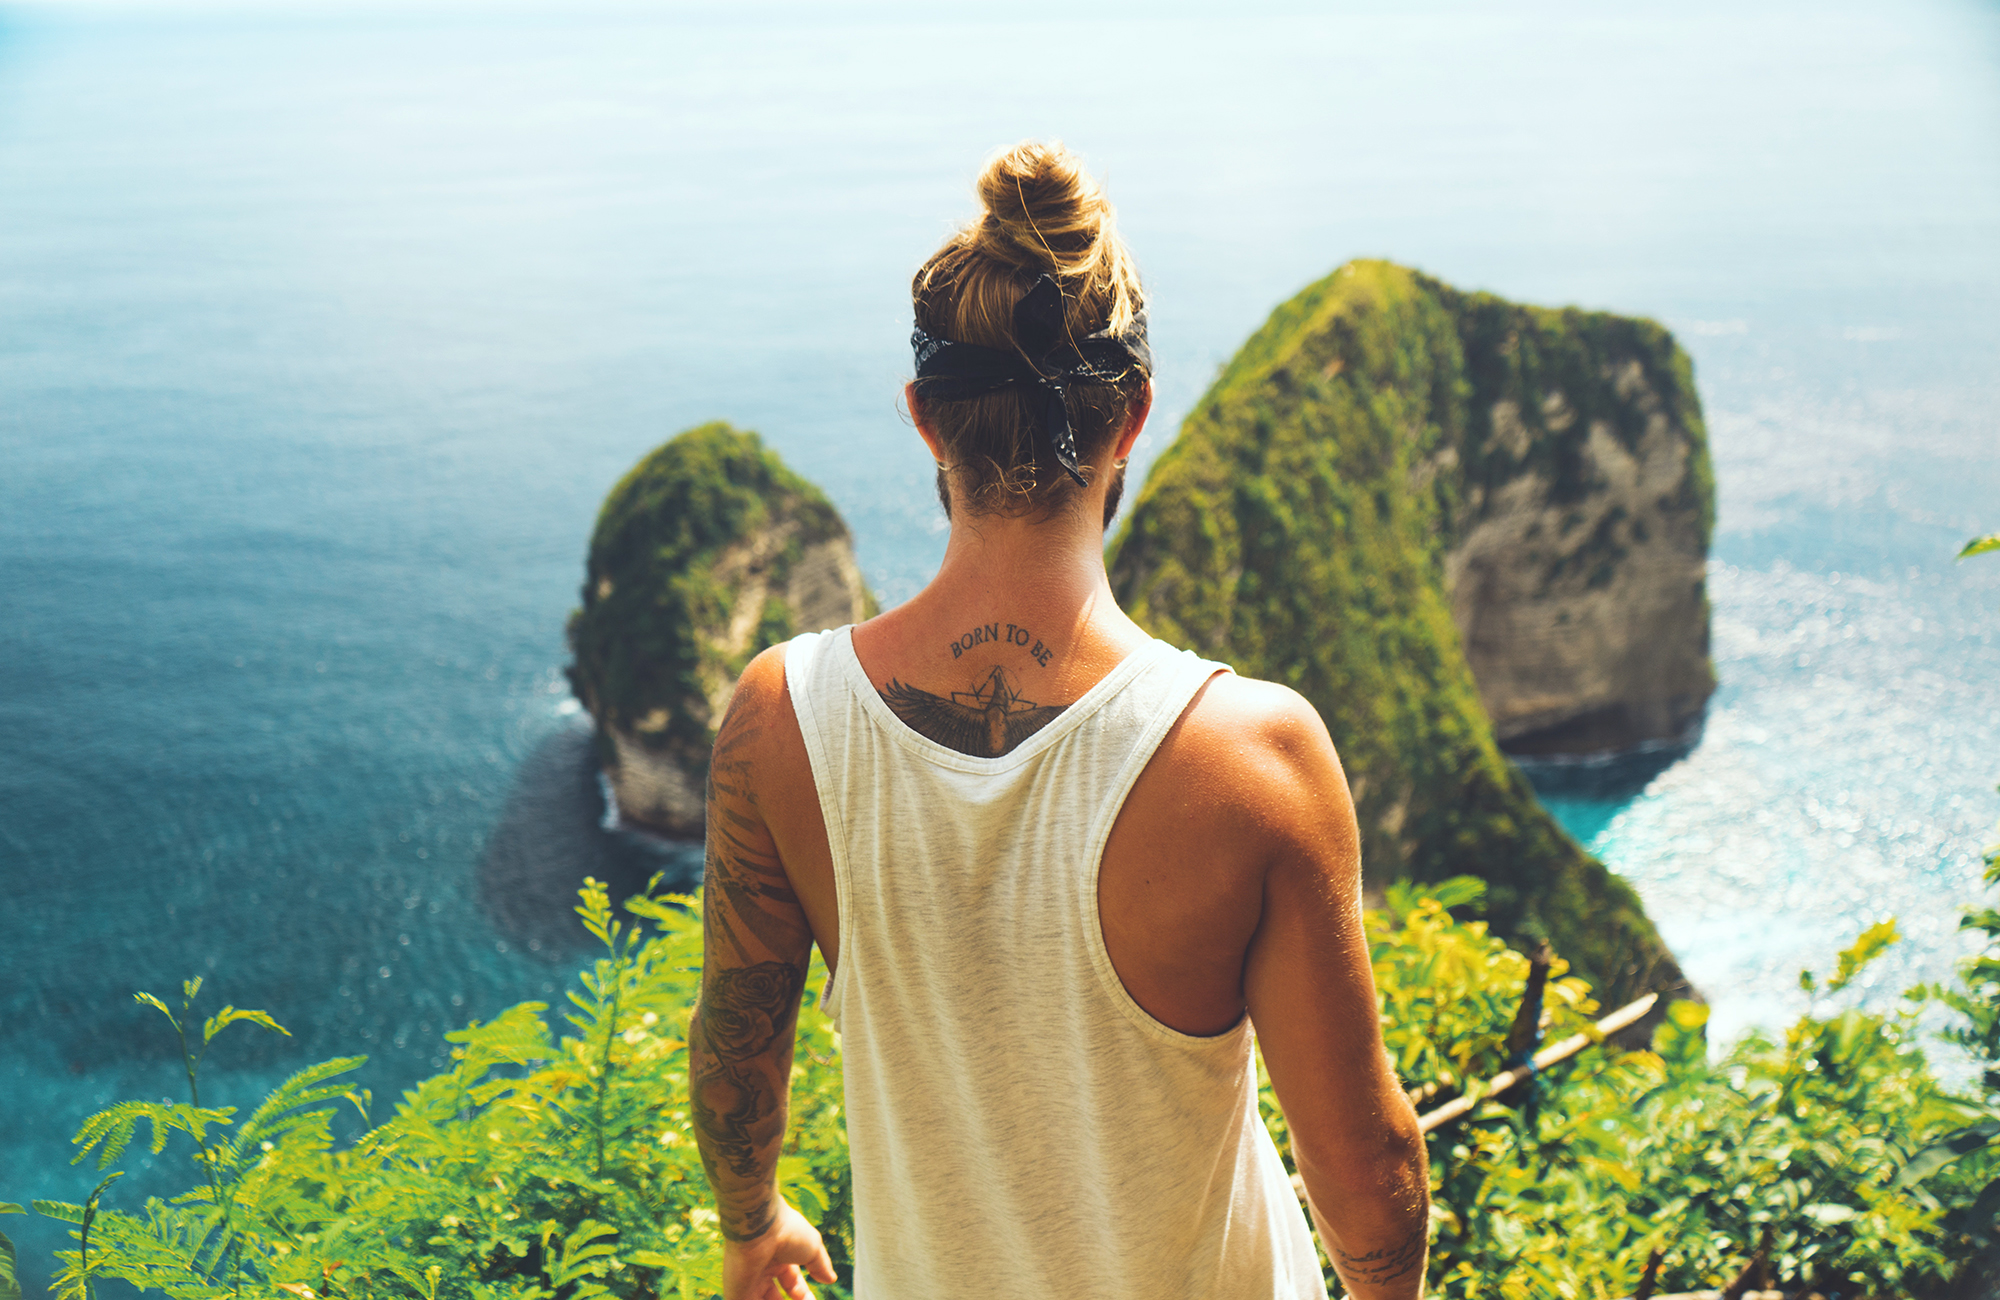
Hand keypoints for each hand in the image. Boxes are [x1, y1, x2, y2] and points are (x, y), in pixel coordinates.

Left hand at [722, 1199, 836, 1299]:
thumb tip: (830, 1279)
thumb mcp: (812, 1248)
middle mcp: (761, 1269)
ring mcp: (747, 1281)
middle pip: (774, 1295)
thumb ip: (820, 1265)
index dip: (803, 1294)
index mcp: (778, 1257)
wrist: (759, 1226)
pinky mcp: (737, 1292)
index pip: (791, 1282)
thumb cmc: (787, 1230)